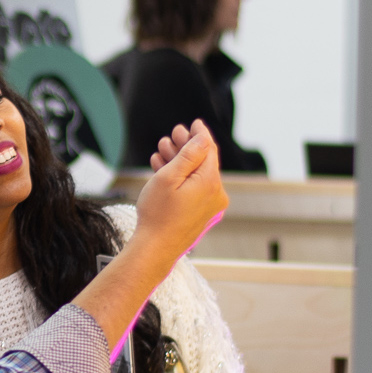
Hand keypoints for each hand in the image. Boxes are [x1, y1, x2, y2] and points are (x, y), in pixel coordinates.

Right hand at [72, 121, 226, 351]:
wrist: (155, 249)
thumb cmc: (158, 214)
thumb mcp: (169, 177)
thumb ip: (189, 154)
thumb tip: (203, 138)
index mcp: (211, 182)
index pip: (209, 149)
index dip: (200, 134)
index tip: (194, 123)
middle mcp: (216, 194)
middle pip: (203, 162)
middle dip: (186, 147)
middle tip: (172, 135)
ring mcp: (210, 207)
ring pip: (196, 176)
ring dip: (180, 163)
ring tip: (162, 151)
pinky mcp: (202, 215)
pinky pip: (194, 190)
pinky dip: (181, 179)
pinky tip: (164, 171)